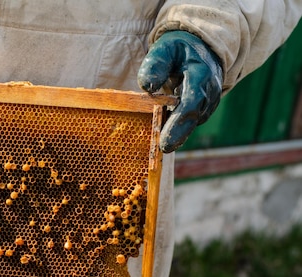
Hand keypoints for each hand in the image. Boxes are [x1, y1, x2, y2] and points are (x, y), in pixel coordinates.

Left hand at [138, 31, 222, 152]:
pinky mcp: (204, 108)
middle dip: (179, 135)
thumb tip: (148, 86)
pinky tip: (166, 134)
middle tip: (163, 149)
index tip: (165, 140)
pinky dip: (180, 129)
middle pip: (194, 117)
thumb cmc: (178, 49)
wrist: (201, 47)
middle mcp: (209, 90)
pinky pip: (191, 121)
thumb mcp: (164, 48)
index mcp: (201, 74)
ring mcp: (209, 101)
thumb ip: (155, 64)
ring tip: (161, 143)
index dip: (177, 123)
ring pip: (193, 121)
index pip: (190, 103)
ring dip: (178, 133)